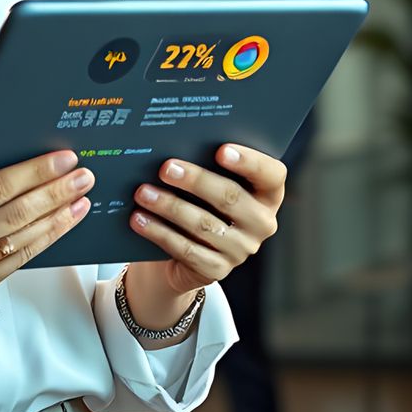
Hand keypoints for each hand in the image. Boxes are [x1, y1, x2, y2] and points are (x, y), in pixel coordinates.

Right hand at [0, 113, 94, 313]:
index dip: (34, 173)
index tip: (62, 158)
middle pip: (16, 215)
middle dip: (55, 193)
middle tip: (83, 175)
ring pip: (22, 242)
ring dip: (57, 220)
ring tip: (81, 200)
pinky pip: (14, 265)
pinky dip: (40, 244)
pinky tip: (58, 227)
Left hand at [125, 144, 284, 315]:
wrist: (181, 250)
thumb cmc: (197, 200)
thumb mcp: (207, 180)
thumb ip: (204, 161)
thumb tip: (176, 140)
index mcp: (266, 194)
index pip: (271, 174)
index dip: (249, 161)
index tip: (220, 149)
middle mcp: (260, 222)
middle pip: (231, 197)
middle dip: (196, 180)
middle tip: (165, 168)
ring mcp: (241, 249)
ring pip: (204, 224)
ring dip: (169, 206)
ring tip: (143, 193)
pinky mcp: (217, 270)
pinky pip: (187, 250)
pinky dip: (160, 232)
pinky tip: (139, 219)